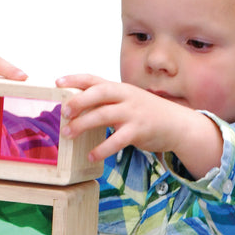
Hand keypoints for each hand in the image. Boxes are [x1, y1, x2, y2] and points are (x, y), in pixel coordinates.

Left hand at [56, 74, 222, 178]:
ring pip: (103, 115)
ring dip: (83, 125)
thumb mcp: (129, 101)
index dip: (75, 79)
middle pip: (98, 93)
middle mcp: (126, 97)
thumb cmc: (148, 114)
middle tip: (63, 112)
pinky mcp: (139, 131)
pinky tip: (91, 155)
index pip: (94, 79)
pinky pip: (116, 140)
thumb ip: (108, 103)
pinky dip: (102, 149)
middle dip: (78, 101)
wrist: (177, 124)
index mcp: (120, 88)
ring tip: (68, 134)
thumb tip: (79, 110)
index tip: (57, 82)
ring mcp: (133, 113)